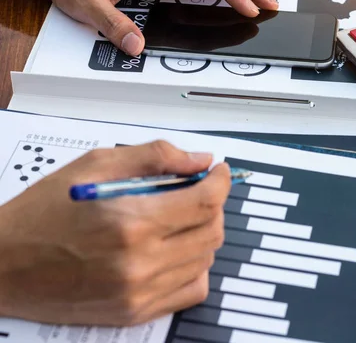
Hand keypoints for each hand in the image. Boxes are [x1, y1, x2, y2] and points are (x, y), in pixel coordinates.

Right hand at [0, 141, 230, 325]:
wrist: (7, 264)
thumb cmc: (43, 212)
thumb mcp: (96, 164)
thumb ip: (153, 157)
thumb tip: (197, 160)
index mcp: (131, 220)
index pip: (205, 200)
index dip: (219, 180)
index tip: (217, 170)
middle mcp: (140, 262)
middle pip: (211, 229)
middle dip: (212, 202)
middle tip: (196, 188)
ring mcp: (139, 293)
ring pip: (205, 259)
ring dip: (203, 230)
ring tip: (181, 214)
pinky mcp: (134, 312)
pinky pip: (191, 290)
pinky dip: (194, 264)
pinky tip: (175, 247)